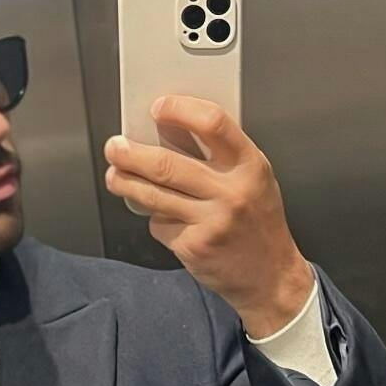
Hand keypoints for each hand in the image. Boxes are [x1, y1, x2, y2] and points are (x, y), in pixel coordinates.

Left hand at [104, 98, 314, 336]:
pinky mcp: (193, 246)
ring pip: (154, 195)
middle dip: (131, 154)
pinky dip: (155, 218)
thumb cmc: (258, 222)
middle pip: (168, 164)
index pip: (213, 123)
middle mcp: (232, 192)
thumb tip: (170, 132)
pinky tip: (163, 216)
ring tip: (114, 175)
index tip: (159, 108)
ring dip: (125, 182)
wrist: (271, 277)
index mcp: (250, 165)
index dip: (180, 110)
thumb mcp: (254, 180)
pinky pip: (160, 223)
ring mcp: (212, 221)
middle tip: (115, 147)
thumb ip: (221, 156)